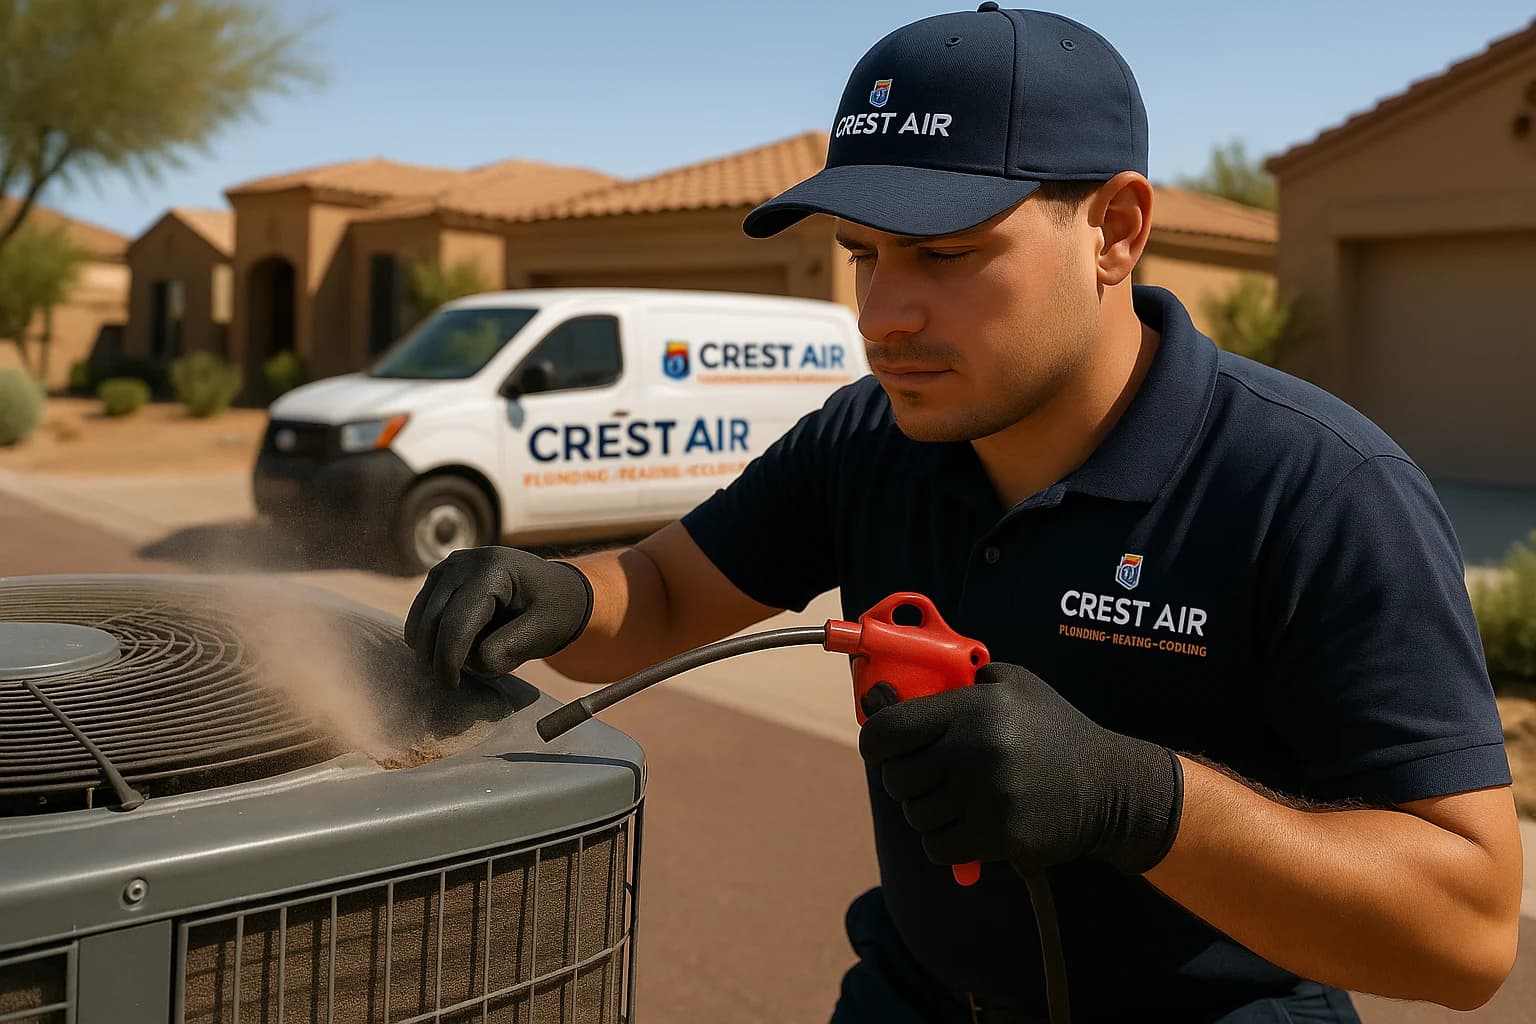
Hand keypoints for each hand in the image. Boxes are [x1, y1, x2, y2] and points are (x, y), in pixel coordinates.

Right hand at [404, 546, 593, 689]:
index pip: (457, 621)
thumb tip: (475, 662)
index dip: (448, 658)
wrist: (558, 590)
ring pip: (420, 617)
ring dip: (433, 646)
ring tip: (462, 662)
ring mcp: (448, 567)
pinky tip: (456, 647)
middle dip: (435, 657)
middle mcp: (464, 562)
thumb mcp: (543, 632)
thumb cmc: (555, 611)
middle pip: (431, 619)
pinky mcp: (439, 578)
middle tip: (450, 684)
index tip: (450, 686)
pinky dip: (432, 635)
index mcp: (493, 569)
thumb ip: (509, 649)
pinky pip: (421, 614)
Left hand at [857, 661, 1183, 874]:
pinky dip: (944, 841)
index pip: (886, 732)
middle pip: (896, 778)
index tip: (884, 747)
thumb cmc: (1051, 730)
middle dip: (907, 779)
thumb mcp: (1010, 685)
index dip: (876, 742)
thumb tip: (881, 695)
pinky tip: (969, 825)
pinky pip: (937, 847)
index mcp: (971, 710)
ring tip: (960, 798)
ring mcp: (987, 798)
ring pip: (915, 816)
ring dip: (929, 811)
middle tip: (932, 775)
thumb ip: (950, 684)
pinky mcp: (1000, 837)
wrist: (1107, 785)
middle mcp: (975, 752)